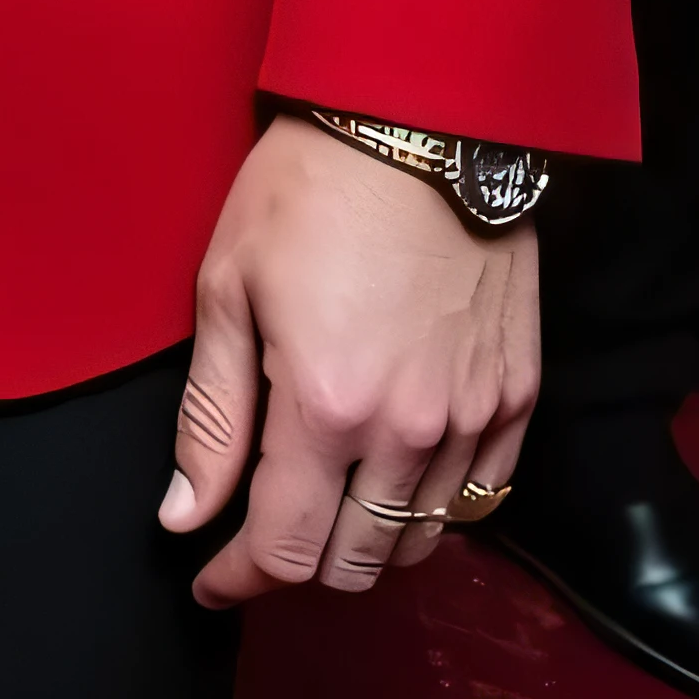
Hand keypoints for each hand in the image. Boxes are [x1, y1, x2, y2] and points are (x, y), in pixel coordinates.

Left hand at [163, 113, 536, 601]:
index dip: (237, 578)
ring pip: (417, 543)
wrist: (418, 120)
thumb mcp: (227, 286)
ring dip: (364, 543)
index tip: (209, 578)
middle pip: (353, 563)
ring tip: (324, 503)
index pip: (282, 548)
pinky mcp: (515, 396)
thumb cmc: (308, 187)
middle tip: (260, 533)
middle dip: (298, 564)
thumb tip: (183, 514)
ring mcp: (472, 419)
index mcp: (326, 408)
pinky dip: (430, 509)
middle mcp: (408, 432)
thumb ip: (210, 415)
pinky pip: (478, 498)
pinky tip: (392, 474)